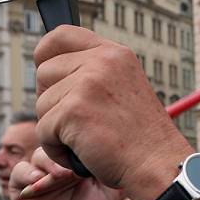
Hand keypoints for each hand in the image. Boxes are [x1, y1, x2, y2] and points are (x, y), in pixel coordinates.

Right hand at [10, 147, 115, 199]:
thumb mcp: (107, 193)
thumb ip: (108, 169)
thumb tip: (115, 146)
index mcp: (76, 164)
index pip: (75, 141)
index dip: (81, 141)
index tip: (92, 149)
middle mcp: (57, 166)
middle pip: (57, 143)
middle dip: (65, 150)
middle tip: (76, 165)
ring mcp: (38, 176)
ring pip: (40, 154)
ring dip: (50, 163)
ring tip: (61, 176)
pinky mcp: (21, 188)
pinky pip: (20, 171)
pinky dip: (28, 173)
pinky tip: (39, 182)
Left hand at [34, 27, 191, 199]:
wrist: (158, 164)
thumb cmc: (139, 137)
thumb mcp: (123, 88)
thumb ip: (94, 73)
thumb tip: (49, 68)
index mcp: (114, 53)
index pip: (61, 34)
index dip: (46, 54)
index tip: (48, 75)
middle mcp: (101, 61)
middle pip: (44, 72)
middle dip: (50, 100)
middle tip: (76, 121)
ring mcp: (86, 84)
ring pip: (41, 105)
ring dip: (56, 130)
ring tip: (86, 141)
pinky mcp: (73, 110)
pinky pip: (43, 131)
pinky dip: (56, 150)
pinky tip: (82, 154)